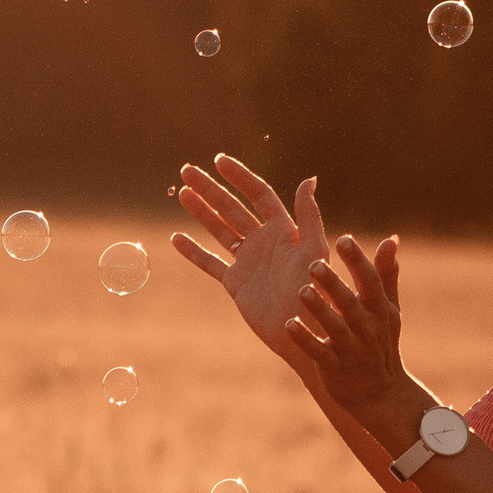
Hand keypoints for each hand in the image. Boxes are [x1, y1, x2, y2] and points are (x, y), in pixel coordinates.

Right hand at [170, 154, 332, 362]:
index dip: (239, 177)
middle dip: (211, 189)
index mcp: (283, 231)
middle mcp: (264, 242)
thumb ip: (309, 216)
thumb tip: (310, 179)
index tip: (219, 161)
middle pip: (232, 208)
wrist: (304, 332)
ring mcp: (248, 262)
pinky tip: (175, 238)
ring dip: (200, 212)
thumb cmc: (316, 293)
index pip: (258, 195)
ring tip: (182, 193)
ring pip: (219, 230)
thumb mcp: (314, 250)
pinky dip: (193, 251)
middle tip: (187, 170)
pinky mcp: (236, 284)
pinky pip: (210, 263)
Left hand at [291, 232, 422, 438]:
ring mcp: (352, 349)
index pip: (370, 282)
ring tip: (302, 291)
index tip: (343, 240)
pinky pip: (318, 352)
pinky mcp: (334, 368)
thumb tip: (391, 239)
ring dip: (319, 309)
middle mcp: (368, 328)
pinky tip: (288, 324)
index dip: (358, 261)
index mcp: (380, 311)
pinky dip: (304, 339)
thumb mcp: (387, 309)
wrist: (380, 392)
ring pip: (335, 328)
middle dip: (334, 283)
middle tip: (314, 263)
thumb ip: (386, 274)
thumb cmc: (380, 342)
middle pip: (350, 303)